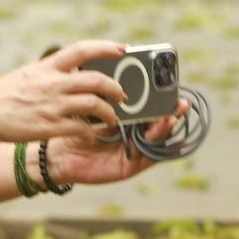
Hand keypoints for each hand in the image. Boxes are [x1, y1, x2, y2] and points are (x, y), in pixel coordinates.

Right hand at [0, 40, 129, 141]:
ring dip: (109, 113)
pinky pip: (80, 128)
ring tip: (113, 119)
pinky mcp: (47, 126)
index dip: (105, 47)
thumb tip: (74, 73)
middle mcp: (51, 82)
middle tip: (124, 96)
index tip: (122, 49)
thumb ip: (51, 73)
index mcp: (47, 67)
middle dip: (116, 88)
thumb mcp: (29, 73)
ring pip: (94, 104)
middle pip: (96, 80)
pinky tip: (91, 136)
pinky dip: (91, 133)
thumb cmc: (3, 93)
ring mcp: (51, 104)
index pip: (82, 50)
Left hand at [45, 100, 193, 185]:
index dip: (162, 100)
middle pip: (159, 123)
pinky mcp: (130, 167)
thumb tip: (118, 72)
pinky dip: (164, 151)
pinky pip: (151, 159)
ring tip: (171, 118)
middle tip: (181, 103)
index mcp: (127, 119)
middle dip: (172, 112)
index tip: (172, 88)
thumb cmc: (73, 128)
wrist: (58, 154)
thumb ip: (106, 96)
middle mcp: (134, 134)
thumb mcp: (91, 109)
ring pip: (157, 139)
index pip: (150, 108)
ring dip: (166, 128)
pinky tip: (175, 143)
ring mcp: (134, 151)